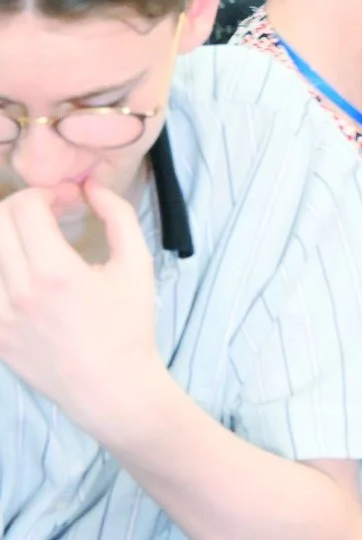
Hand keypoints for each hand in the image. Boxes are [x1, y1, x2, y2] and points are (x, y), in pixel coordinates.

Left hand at [0, 182, 165, 435]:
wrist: (111, 387)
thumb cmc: (129, 326)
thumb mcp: (137, 265)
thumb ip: (118, 216)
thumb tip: (92, 185)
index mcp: (56, 272)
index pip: (25, 207)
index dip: (45, 193)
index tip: (66, 202)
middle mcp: (18, 291)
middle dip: (22, 208)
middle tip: (47, 216)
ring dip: (9, 237)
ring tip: (34, 245)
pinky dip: (4, 269)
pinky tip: (25, 274)